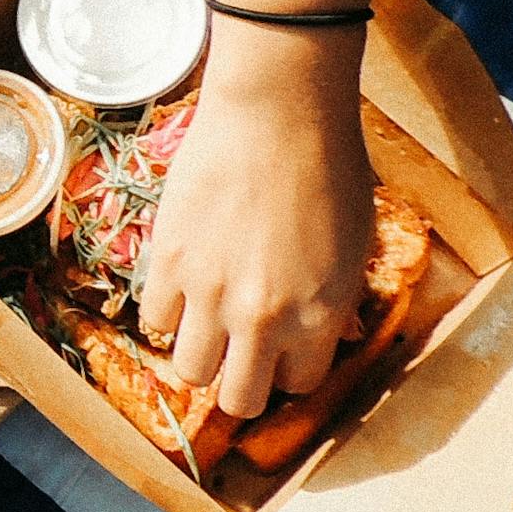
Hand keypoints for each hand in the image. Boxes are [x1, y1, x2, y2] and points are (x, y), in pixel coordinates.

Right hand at [140, 48, 378, 417]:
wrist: (277, 112)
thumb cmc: (329, 165)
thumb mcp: (356, 245)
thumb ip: (333, 300)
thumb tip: (319, 330)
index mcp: (320, 315)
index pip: (298, 385)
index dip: (288, 368)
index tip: (280, 348)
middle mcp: (264, 318)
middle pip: (240, 399)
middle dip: (241, 382)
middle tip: (238, 352)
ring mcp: (211, 294)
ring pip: (191, 372)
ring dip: (200, 353)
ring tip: (205, 323)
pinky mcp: (170, 264)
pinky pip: (156, 321)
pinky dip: (168, 312)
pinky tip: (181, 287)